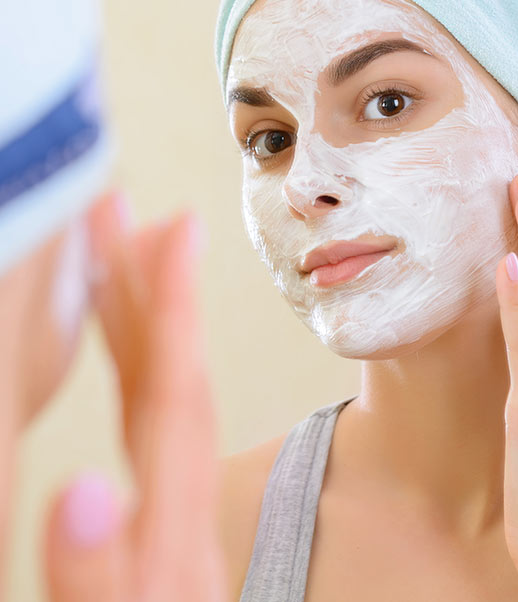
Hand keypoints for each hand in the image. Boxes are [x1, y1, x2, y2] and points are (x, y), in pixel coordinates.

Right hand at [42, 193, 227, 600]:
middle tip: (123, 211)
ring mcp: (168, 531)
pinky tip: (122, 338)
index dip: (169, 311)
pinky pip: (148, 440)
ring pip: (160, 405)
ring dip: (140, 321)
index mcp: (174, 539)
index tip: (168, 227)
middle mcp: (178, 522)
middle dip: (145, 291)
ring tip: (117, 253)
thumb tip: (80, 488)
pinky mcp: (154, 546)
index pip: (176, 402)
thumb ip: (104, 584)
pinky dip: (133, 377)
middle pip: (171, 386)